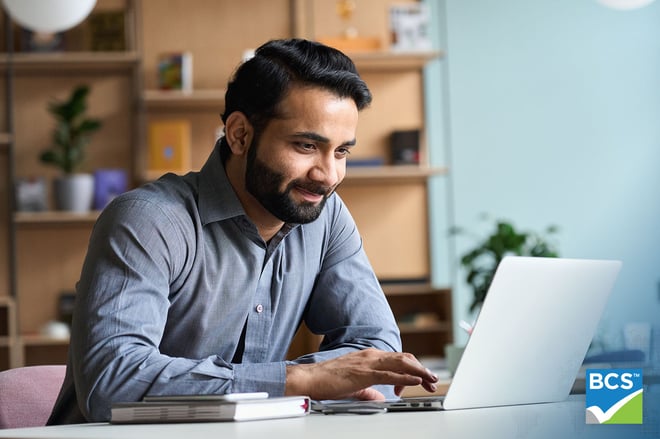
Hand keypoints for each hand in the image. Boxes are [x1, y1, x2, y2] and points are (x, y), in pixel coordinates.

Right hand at [285, 348, 437, 399]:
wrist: (310, 379)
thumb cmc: (327, 381)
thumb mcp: (354, 386)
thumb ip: (369, 391)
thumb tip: (380, 397)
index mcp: (369, 357)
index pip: (397, 360)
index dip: (413, 369)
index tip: (421, 380)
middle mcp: (371, 355)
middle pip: (404, 359)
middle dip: (421, 369)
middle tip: (433, 380)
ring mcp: (368, 362)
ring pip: (401, 363)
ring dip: (419, 371)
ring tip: (431, 379)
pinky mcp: (364, 373)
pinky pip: (390, 373)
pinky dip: (406, 376)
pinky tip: (416, 380)